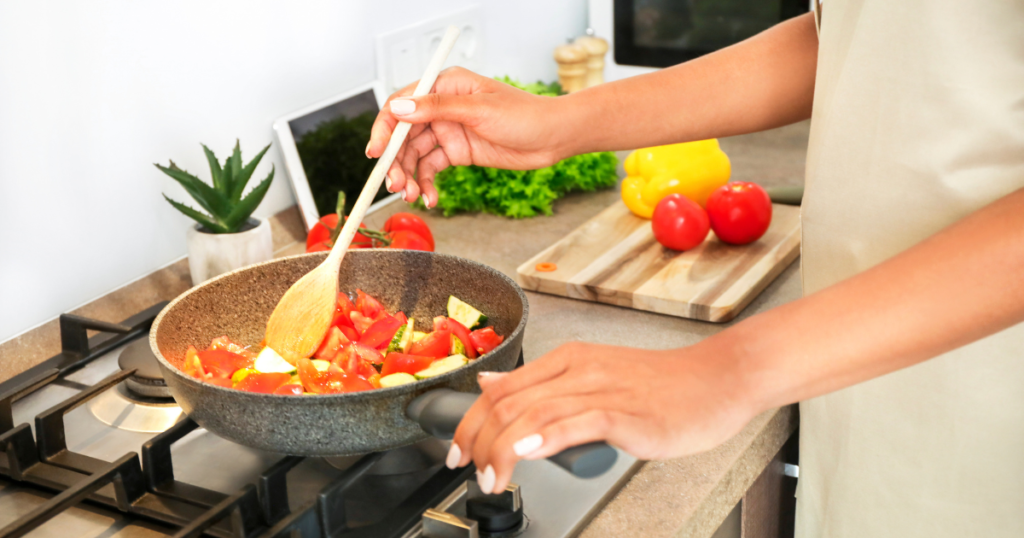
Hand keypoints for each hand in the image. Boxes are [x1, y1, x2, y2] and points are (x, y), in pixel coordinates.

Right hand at [367, 67, 567, 206]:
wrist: (553, 138)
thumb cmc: (525, 115)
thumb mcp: (479, 109)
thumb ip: (438, 108)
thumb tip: (401, 108)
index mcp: (445, 86)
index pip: (402, 105)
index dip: (385, 129)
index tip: (376, 152)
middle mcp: (442, 107)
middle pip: (404, 135)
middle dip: (395, 161)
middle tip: (395, 185)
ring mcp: (449, 130)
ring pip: (416, 155)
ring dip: (409, 176)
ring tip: (412, 196)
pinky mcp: (458, 152)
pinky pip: (432, 168)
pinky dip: (427, 184)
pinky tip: (431, 198)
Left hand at [447, 341, 755, 493]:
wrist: (718, 380)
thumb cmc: (662, 386)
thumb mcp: (593, 374)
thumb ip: (542, 383)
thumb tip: (491, 384)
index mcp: (568, 359)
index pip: (501, 387)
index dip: (469, 420)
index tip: (457, 450)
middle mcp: (579, 368)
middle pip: (508, 401)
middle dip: (478, 440)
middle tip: (468, 470)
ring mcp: (603, 389)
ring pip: (534, 412)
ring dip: (503, 449)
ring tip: (491, 478)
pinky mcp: (627, 412)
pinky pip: (577, 421)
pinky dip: (545, 437)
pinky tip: (526, 452)